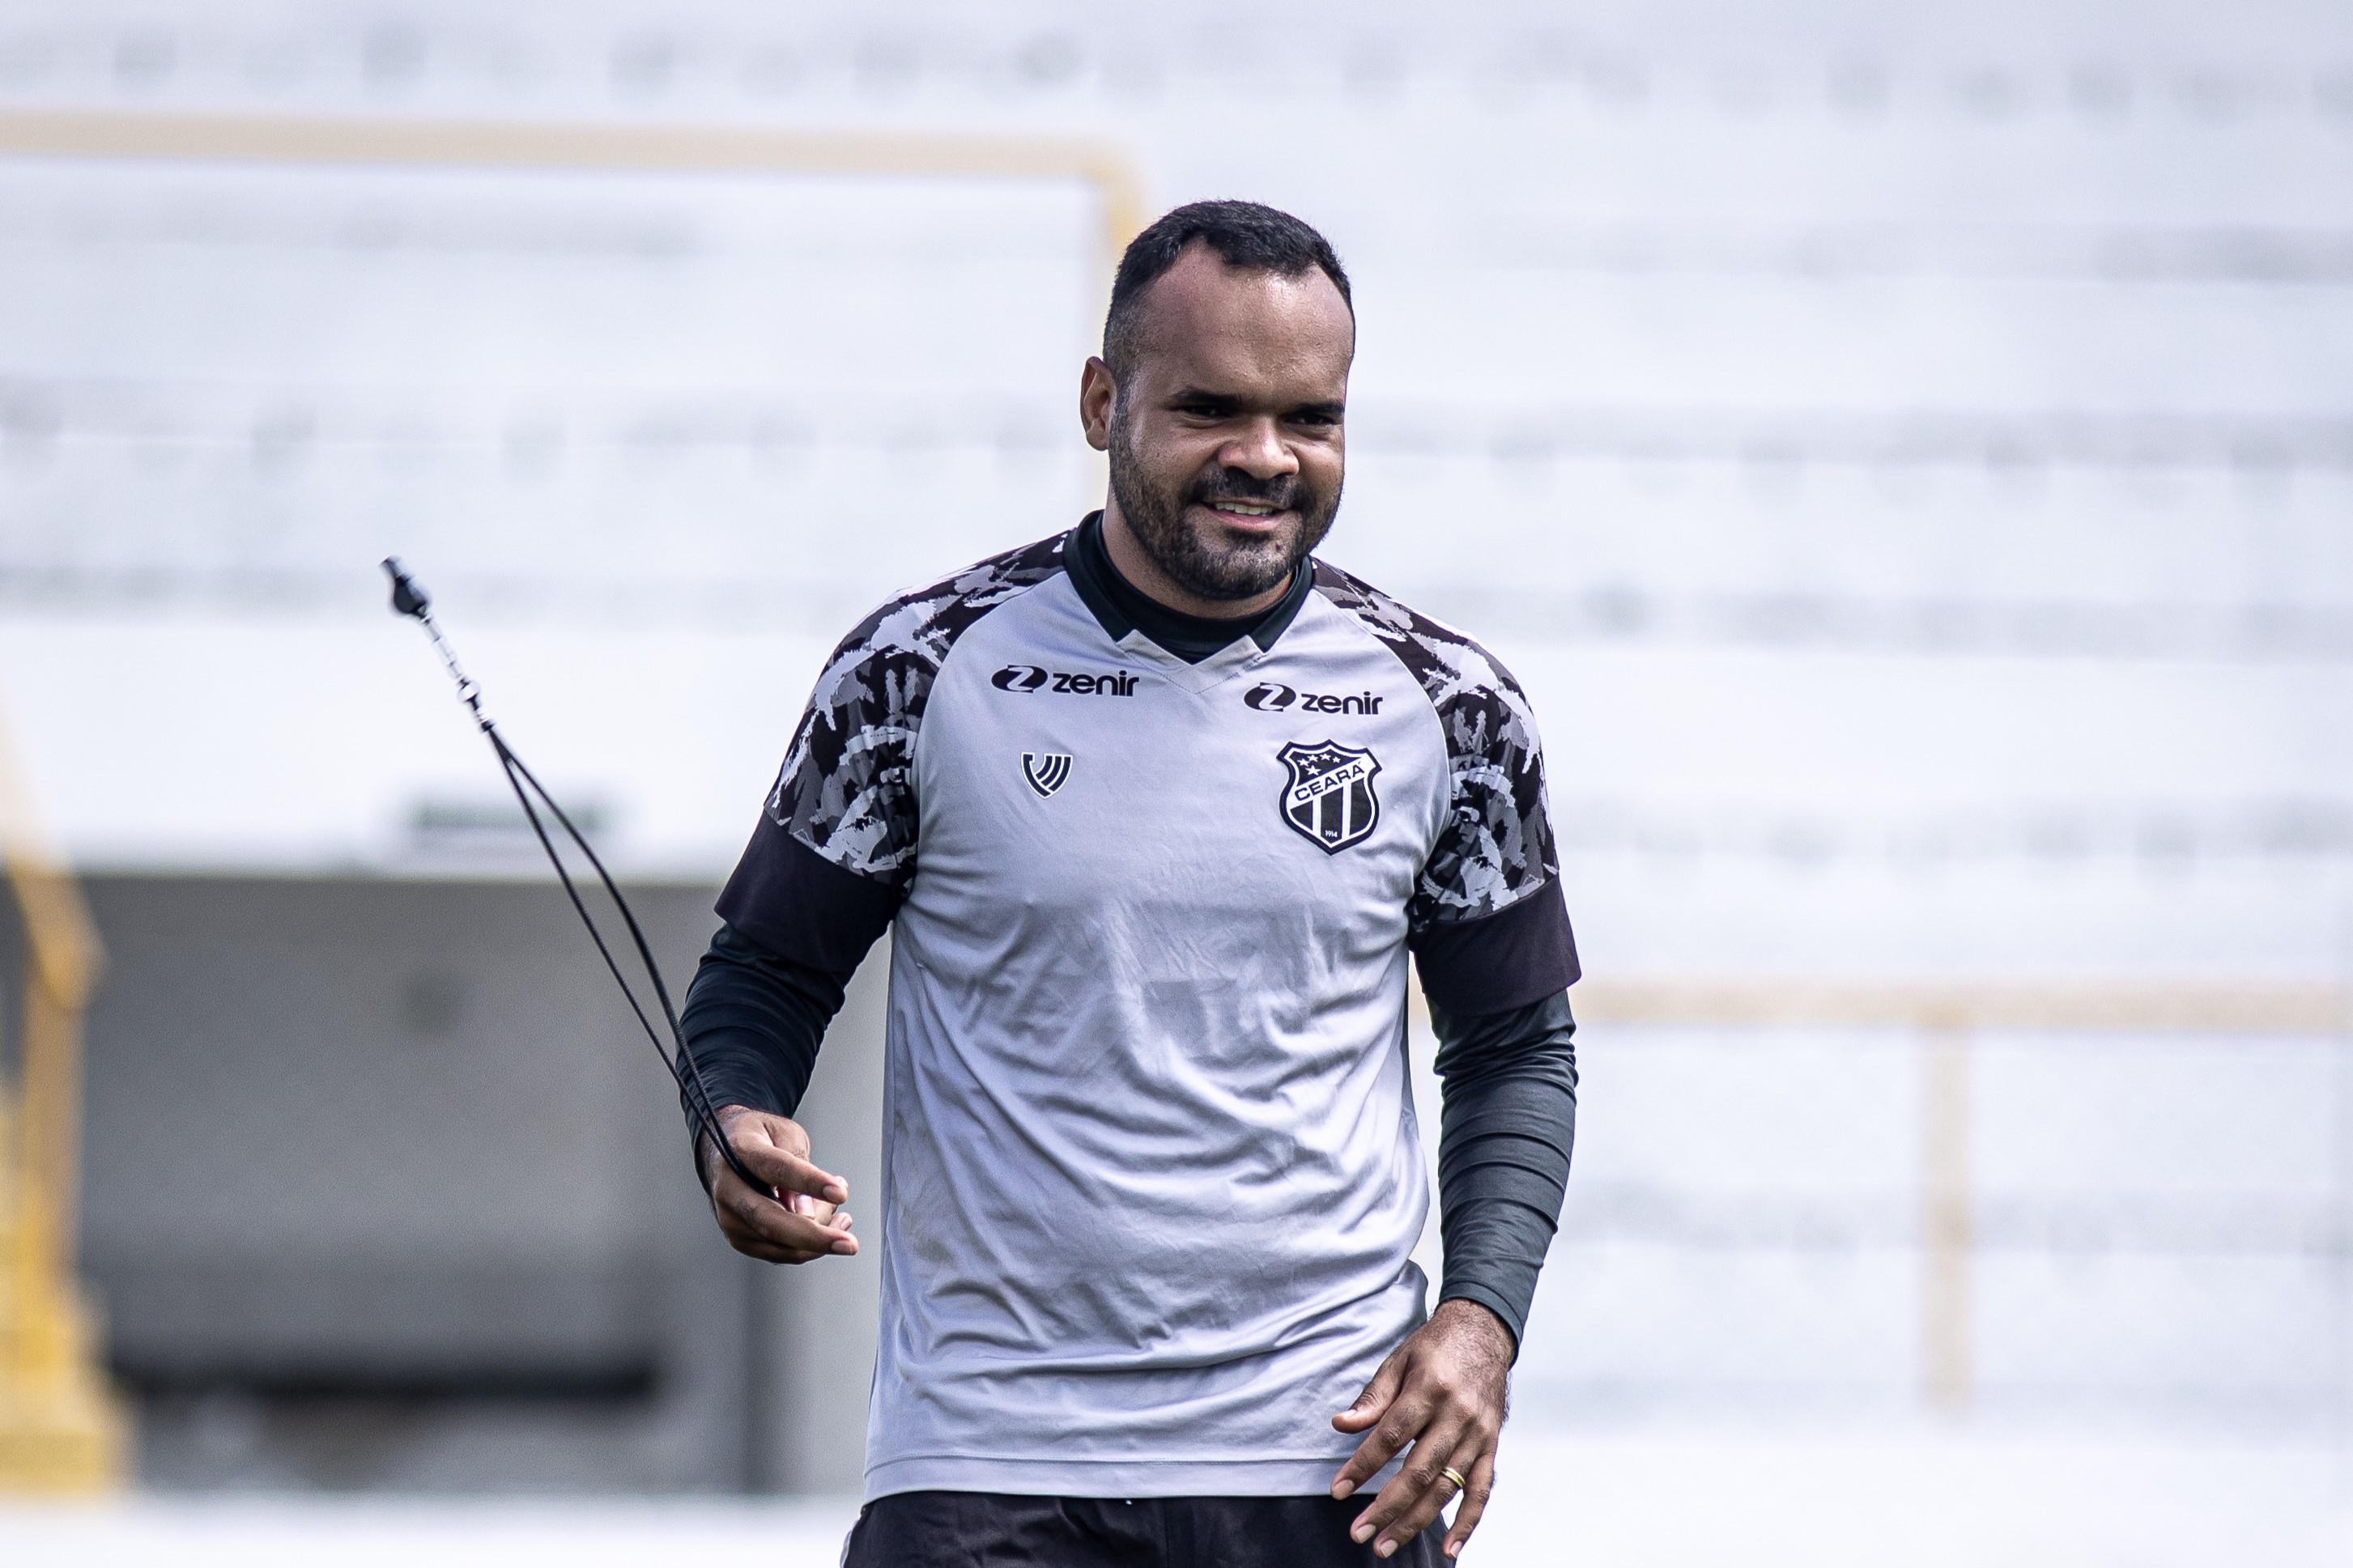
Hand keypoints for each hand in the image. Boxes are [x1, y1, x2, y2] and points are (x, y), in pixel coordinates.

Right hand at [698, 1104, 858, 1264]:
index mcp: (741, 1152)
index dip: (809, 1182)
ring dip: (818, 1236)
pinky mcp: (739, 1237)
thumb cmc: (761, 1139)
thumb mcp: (785, 1132)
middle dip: (814, 1236)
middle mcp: (729, 1189)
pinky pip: (779, 1253)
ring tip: (841, 1216)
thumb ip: (799, 1163)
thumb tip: (807, 1210)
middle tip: (848, 1243)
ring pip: (778, 1243)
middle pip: (770, 1221)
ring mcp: (730, 1217)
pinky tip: (827, 1226)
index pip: (777, 1169)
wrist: (725, 1152)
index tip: (839, 1192)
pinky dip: (807, 1246)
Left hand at [1330, 1298, 1513, 1558]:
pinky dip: (1467, 1523)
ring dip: (1415, 1521)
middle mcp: (1457, 1415)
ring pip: (1446, 1487)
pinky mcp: (1491, 1446)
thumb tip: (1342, 1425)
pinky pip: (1481, 1491)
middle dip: (1387, 1507)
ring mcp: (1478, 1434)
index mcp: (1430, 1388)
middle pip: (1419, 1471)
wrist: (1483, 1333)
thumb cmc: (1435, 1347)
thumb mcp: (1398, 1360)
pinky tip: (1448, 1549)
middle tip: (1359, 1532)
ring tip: (1385, 1544)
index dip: (1362, 1466)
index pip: (1391, 1436)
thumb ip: (1373, 1398)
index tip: (1339, 1490)